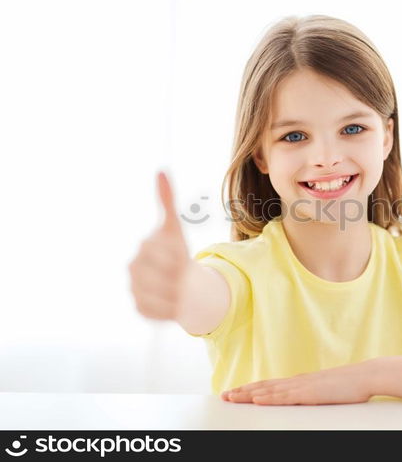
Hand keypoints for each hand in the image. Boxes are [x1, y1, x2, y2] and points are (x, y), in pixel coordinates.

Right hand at [128, 171, 189, 319]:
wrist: (175, 279)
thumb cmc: (175, 251)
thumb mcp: (174, 227)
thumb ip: (167, 200)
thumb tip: (160, 170)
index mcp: (143, 248)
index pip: (167, 255)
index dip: (181, 257)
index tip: (184, 256)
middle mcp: (133, 270)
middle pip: (168, 277)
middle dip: (182, 276)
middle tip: (185, 274)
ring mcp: (134, 290)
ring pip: (165, 297)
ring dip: (180, 294)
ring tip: (183, 288)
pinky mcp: (140, 309)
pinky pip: (161, 313)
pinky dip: (173, 310)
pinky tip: (176, 302)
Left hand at [220, 361, 375, 405]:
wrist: (365, 376)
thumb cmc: (348, 385)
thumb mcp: (324, 390)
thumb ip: (311, 393)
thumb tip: (302, 398)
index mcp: (300, 382)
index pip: (270, 385)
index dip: (251, 388)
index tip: (235, 392)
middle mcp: (297, 382)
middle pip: (264, 386)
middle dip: (243, 391)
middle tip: (224, 395)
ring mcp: (303, 387)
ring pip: (270, 391)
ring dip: (249, 394)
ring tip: (233, 397)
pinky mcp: (310, 394)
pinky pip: (286, 397)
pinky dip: (270, 398)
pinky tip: (258, 399)